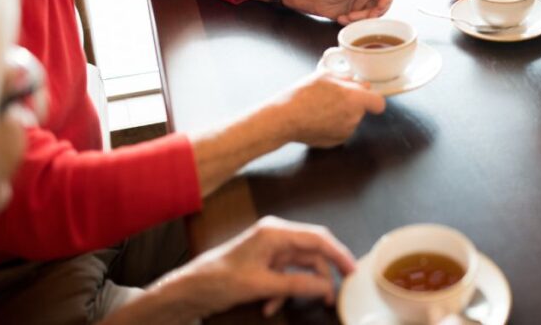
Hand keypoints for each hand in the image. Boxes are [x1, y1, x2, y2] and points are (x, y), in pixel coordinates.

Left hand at [164, 216, 356, 319]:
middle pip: (311, 253)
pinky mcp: (262, 263)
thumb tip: (325, 287)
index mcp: (275, 232)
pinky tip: (270, 307)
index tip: (353, 271)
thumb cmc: (218, 280)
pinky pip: (283, 276)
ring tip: (303, 305)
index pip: (318, 238)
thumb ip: (296, 284)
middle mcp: (275, 236)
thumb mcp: (261, 285)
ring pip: (298, 267)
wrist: (187, 290)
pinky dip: (282, 292)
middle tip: (332, 294)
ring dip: (298, 288)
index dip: (339, 254)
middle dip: (320, 275)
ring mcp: (268, 249)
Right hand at [273, 70, 385, 148]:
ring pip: (350, 119)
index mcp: (355, 99)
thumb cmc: (303, 95)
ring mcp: (345, 132)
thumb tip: (357, 83)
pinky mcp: (336, 142)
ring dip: (342, 113)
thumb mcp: (326, 75)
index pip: (378, 103)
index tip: (364, 95)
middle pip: (361, 108)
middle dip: (352, 102)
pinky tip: (318, 119)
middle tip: (333, 96)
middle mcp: (354, 118)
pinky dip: (333, 125)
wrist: (285, 118)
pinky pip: (341, 130)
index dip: (372, 98)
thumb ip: (347, 79)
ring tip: (321, 107)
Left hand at [286, 0, 394, 23]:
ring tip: (349, 16)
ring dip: (362, 18)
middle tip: (363, 16)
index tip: (379, 6)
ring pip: (374, 13)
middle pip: (383, 2)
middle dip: (373, 12)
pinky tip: (343, 17)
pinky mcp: (356, 10)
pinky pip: (364, 20)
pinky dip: (354, 21)